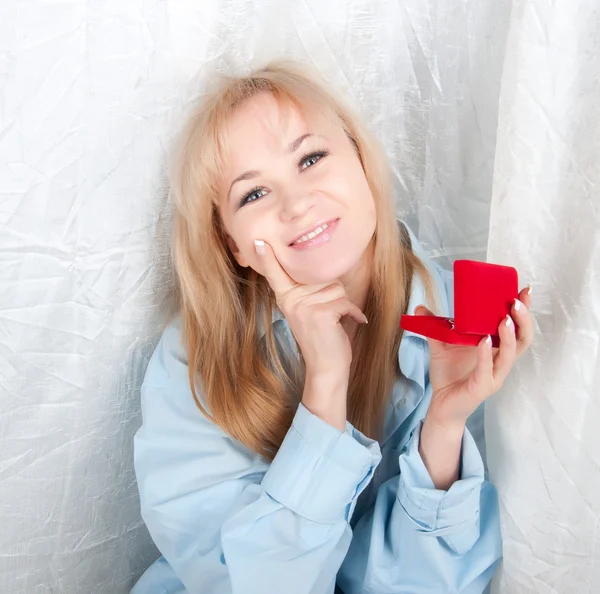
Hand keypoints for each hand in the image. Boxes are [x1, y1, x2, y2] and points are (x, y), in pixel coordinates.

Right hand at [253, 239, 366, 376]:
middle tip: (329, 314)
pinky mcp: (320, 313)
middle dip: (334, 293)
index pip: (275, 273)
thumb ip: (306, 291)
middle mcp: (291, 300)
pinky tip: (352, 322)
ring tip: (336, 320)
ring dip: (344, 304)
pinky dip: (353, 313)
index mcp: (285, 297)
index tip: (259, 241)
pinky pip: (345, 301)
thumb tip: (322, 269)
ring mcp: (304, 306)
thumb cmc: (322, 337)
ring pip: (336, 288)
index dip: (268, 257)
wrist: (326, 368)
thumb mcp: (306, 311)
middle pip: (322, 276)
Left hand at [415, 286, 534, 427]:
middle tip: (516, 301)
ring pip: (511, 355)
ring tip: (504, 318)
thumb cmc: (448, 376)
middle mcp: (500, 363)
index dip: (524, 312)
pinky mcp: (482, 387)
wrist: (440, 405)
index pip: (517, 329)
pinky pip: (488, 369)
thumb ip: (435, 327)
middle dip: (523, 320)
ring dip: (508, 335)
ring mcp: (494, 376)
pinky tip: (485, 340)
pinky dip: (487, 354)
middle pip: (523, 340)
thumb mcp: (441, 346)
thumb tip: (420, 308)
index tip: (524, 290)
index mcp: (496, 351)